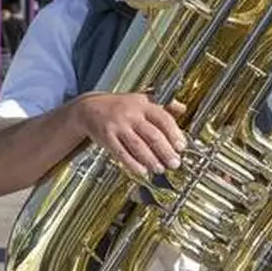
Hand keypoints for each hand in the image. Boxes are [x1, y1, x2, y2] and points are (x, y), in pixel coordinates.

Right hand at [73, 92, 187, 175]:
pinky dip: (132, 163)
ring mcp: (118, 126)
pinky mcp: (107, 138)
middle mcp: (131, 114)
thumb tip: (183, 108)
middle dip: (165, 151)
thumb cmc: (119, 106)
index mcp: (143, 104)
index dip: (174, 134)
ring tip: (160, 169)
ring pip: (138, 146)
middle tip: (175, 163)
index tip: (181, 147)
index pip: (163, 118)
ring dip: (151, 160)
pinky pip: (121, 153)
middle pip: (152, 135)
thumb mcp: (142, 99)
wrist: (89, 107)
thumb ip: (163, 105)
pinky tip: (142, 170)